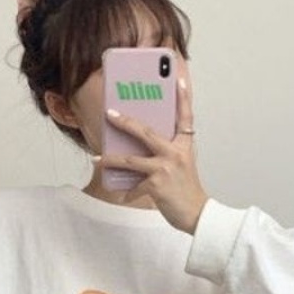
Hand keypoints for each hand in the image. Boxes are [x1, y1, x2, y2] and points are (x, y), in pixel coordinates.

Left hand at [99, 76, 208, 234]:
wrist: (196, 214)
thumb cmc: (187, 190)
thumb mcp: (182, 165)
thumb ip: (167, 152)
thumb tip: (140, 147)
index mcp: (184, 145)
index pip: (185, 116)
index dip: (182, 97)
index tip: (177, 79)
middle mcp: (175, 153)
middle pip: (145, 132)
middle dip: (124, 122)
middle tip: (109, 113)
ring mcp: (165, 168)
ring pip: (131, 159)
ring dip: (111, 159)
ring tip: (96, 158)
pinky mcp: (156, 185)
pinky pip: (134, 186)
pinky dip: (128, 192)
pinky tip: (123, 195)